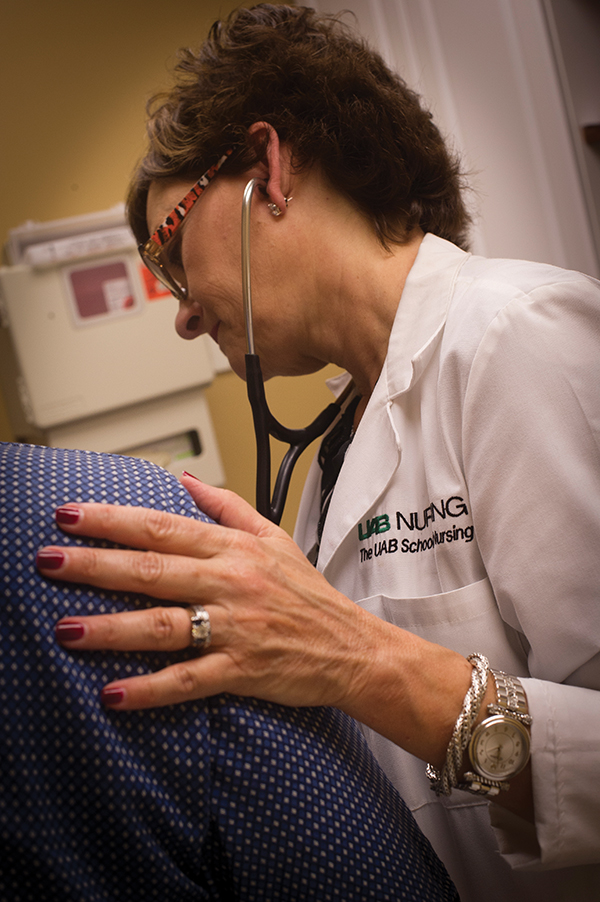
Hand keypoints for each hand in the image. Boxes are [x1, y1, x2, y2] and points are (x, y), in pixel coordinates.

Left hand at [37, 476, 371, 710]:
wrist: (352, 647)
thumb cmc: (310, 595)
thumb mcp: (275, 538)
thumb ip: (228, 507)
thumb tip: (186, 480)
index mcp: (234, 549)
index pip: (163, 527)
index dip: (113, 520)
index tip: (70, 515)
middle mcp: (230, 583)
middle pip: (152, 571)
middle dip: (95, 565)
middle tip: (48, 561)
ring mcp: (235, 628)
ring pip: (163, 626)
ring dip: (111, 629)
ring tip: (66, 630)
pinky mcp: (241, 670)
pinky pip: (189, 680)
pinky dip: (151, 690)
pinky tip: (114, 694)